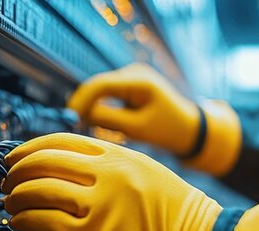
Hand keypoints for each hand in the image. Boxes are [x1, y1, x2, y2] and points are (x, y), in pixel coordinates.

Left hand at [1, 133, 222, 230]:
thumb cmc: (183, 220)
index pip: (63, 141)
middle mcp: (109, 172)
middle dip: (18, 171)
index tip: (15, 158)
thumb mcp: (150, 176)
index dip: (31, 148)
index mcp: (121, 154)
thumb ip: (114, 171)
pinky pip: (46, 222)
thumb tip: (73, 178)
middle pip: (45, 161)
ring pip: (40, 190)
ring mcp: (102, 203)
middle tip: (6, 183)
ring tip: (10, 204)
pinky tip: (19, 223)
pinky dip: (25, 220)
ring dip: (17, 197)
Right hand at [68, 63, 199, 155]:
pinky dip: (100, 107)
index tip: (69, 119)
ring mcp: (131, 76)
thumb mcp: (137, 128)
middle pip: (97, 86)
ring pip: (100, 91)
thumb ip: (108, 120)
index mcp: (140, 81)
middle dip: (84, 105)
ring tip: (87, 128)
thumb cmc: (167, 130)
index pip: (101, 85)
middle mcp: (133, 72)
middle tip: (73, 127)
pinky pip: (107, 94)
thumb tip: (79, 115)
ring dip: (92, 108)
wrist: (189, 128)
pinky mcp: (129, 84)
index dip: (81, 101)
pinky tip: (99, 123)